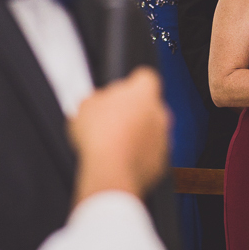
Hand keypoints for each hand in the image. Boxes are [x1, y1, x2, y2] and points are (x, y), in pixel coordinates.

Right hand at [70, 68, 170, 203]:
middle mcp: (159, 114)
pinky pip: (149, 154)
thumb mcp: (85, 107)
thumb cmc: (98, 136)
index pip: (146, 78)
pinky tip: (119, 160)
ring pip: (151, 132)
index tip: (121, 92)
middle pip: (149, 106)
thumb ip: (97, 99)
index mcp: (143, 94)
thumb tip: (97, 103)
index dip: (132, 84)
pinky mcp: (160, 161)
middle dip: (133, 112)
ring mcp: (163, 138)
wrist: (110, 172)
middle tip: (111, 120)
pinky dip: (138, 156)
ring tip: (112, 144)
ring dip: (136, 135)